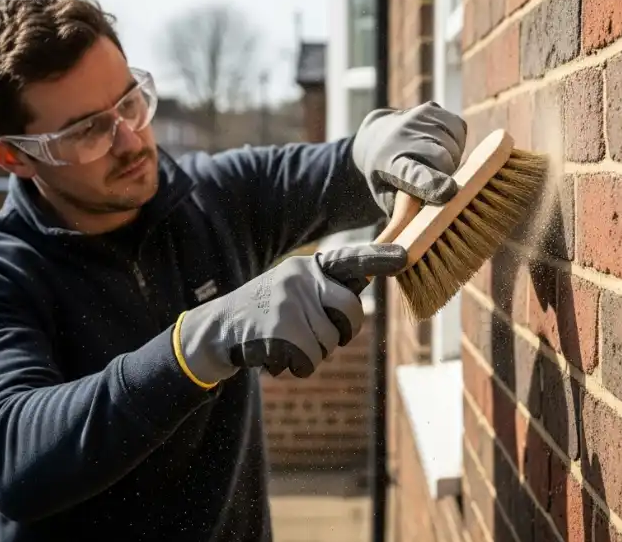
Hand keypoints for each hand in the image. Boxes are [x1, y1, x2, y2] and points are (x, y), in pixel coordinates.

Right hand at [172, 243, 407, 385]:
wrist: (217, 330)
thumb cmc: (263, 313)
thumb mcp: (292, 288)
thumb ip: (325, 287)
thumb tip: (367, 281)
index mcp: (308, 266)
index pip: (350, 260)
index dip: (379, 258)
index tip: (405, 255)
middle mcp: (301, 278)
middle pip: (351, 311)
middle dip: (342, 332)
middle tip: (317, 337)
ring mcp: (289, 302)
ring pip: (330, 342)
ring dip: (312, 354)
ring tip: (284, 343)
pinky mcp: (280, 329)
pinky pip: (310, 360)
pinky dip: (296, 367)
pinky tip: (276, 357)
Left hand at [351, 101, 467, 215]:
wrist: (375, 136)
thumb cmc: (385, 177)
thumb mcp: (386, 198)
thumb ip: (406, 213)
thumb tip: (423, 238)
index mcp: (390, 163)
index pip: (413, 174)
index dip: (431, 183)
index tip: (448, 192)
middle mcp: (404, 135)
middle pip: (445, 162)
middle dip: (447, 176)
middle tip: (433, 181)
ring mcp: (419, 118)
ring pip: (456, 148)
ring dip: (451, 160)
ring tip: (430, 161)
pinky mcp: (435, 109)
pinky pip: (459, 133)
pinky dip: (454, 144)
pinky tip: (436, 146)